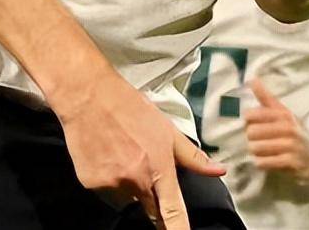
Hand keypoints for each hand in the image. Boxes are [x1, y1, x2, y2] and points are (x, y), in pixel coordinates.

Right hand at [57, 71, 225, 227]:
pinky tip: (106, 155)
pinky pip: (105, 191)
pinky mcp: (91, 184)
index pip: (173, 213)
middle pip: (149, 209)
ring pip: (125, 199)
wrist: (89, 96)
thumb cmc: (129, 108)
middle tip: (143, 168)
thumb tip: (219, 170)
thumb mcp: (167, 129)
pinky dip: (107, 180)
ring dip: (127, 186)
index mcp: (158, 168)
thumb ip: (193, 157)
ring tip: (121, 154)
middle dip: (152, 199)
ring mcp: (112, 184)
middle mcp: (136, 180)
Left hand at [244, 79, 308, 181]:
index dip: (249, 121)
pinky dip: (262, 163)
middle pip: (251, 132)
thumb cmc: (295, 132)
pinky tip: (269, 160)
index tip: (254, 124)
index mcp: (283, 114)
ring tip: (265, 151)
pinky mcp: (290, 162)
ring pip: (254, 148)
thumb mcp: (283, 113)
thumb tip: (252, 79)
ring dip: (256, 151)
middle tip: (260, 140)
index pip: (251, 115)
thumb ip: (266, 98)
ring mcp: (290, 146)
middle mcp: (287, 128)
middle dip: (252, 138)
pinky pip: (262, 162)